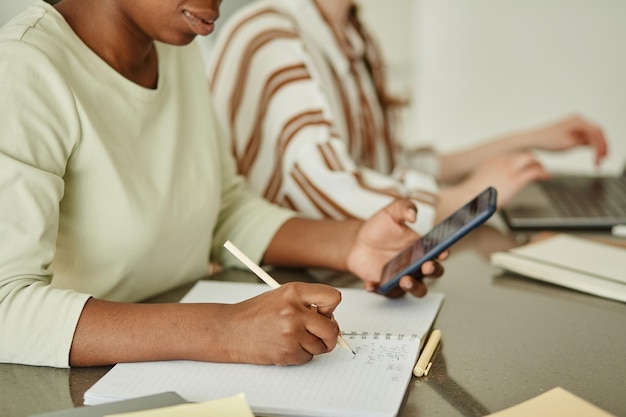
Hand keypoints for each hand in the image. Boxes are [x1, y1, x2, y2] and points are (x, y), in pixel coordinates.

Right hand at [219, 282, 340, 364]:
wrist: (230, 330)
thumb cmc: (255, 313)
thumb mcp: (281, 296)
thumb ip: (306, 302)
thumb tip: (330, 318)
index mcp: (294, 292)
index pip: (333, 297)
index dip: (331, 308)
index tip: (324, 313)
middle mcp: (294, 311)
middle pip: (332, 329)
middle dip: (329, 335)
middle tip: (320, 333)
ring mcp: (291, 333)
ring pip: (320, 346)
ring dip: (312, 345)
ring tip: (293, 337)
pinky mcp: (287, 352)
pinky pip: (307, 358)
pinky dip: (300, 354)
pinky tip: (284, 345)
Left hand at [345, 199, 446, 297]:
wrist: (358, 241)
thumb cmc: (379, 228)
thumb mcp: (391, 212)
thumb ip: (403, 208)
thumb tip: (413, 214)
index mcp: (421, 247)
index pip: (438, 252)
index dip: (443, 253)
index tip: (443, 252)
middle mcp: (416, 264)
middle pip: (433, 273)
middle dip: (432, 271)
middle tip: (426, 266)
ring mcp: (403, 277)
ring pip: (417, 289)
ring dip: (414, 287)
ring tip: (404, 280)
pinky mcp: (387, 285)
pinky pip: (387, 292)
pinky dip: (380, 290)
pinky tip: (371, 283)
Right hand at [456, 152, 550, 208]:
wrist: (468, 198)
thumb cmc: (470, 196)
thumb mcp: (477, 183)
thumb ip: (485, 181)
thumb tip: (488, 188)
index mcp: (490, 160)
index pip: (510, 155)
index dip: (519, 160)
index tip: (522, 165)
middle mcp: (500, 161)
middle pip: (521, 154)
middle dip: (531, 160)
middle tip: (536, 166)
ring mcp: (509, 169)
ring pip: (530, 159)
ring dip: (538, 165)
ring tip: (543, 172)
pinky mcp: (516, 179)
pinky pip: (534, 172)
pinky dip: (542, 173)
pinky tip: (546, 177)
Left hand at [519, 114, 607, 164]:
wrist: (533, 140)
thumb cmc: (546, 140)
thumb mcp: (568, 144)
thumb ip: (584, 143)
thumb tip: (595, 145)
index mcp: (578, 121)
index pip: (597, 132)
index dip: (602, 146)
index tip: (601, 158)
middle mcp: (578, 121)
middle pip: (597, 133)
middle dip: (602, 147)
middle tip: (602, 160)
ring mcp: (575, 126)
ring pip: (593, 137)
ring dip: (597, 148)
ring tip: (597, 161)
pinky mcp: (572, 132)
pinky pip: (586, 139)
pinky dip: (590, 147)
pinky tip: (592, 156)